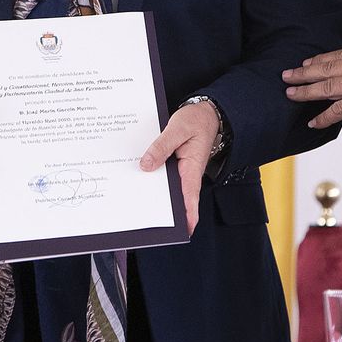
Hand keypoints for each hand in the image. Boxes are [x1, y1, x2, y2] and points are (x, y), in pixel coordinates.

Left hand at [138, 101, 218, 235]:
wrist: (204, 112)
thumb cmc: (196, 120)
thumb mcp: (177, 128)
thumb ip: (161, 146)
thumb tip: (146, 165)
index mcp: (192, 167)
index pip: (191, 196)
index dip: (188, 213)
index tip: (184, 229)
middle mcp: (187, 173)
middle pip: (176, 198)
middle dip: (166, 211)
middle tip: (147, 222)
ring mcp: (180, 171)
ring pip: (168, 188)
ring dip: (156, 196)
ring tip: (137, 206)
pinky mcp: (174, 166)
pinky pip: (163, 176)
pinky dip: (153, 179)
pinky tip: (138, 180)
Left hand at [283, 47, 341, 127]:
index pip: (335, 56)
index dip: (318, 60)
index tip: (306, 63)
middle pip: (324, 69)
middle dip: (303, 73)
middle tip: (286, 75)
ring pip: (325, 87)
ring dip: (305, 91)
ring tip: (291, 95)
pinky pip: (337, 110)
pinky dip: (323, 117)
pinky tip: (313, 122)